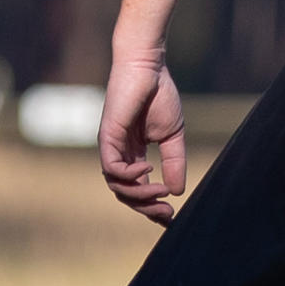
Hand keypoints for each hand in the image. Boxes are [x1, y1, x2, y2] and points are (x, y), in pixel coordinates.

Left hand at [99, 45, 189, 226]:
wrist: (148, 67)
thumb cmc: (158, 95)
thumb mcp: (172, 136)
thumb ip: (174, 162)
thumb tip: (178, 191)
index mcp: (133, 155)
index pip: (138, 190)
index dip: (152, 206)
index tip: (171, 217)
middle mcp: (119, 154)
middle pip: (126, 194)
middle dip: (147, 208)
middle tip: (167, 214)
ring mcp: (111, 147)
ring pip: (118, 186)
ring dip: (141, 195)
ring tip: (162, 193)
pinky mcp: (107, 137)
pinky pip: (112, 168)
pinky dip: (129, 176)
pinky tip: (148, 171)